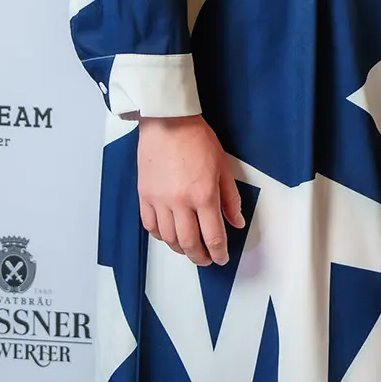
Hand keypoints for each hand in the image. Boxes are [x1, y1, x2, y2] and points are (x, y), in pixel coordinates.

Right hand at [137, 115, 244, 266]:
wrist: (167, 122)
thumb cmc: (196, 139)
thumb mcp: (223, 167)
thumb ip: (230, 199)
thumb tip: (236, 222)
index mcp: (203, 195)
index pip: (213, 236)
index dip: (219, 252)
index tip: (221, 258)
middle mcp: (180, 202)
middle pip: (189, 243)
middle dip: (200, 257)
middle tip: (206, 259)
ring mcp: (159, 200)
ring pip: (168, 238)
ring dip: (180, 249)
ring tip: (189, 249)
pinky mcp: (144, 195)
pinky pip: (150, 225)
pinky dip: (159, 235)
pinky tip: (168, 234)